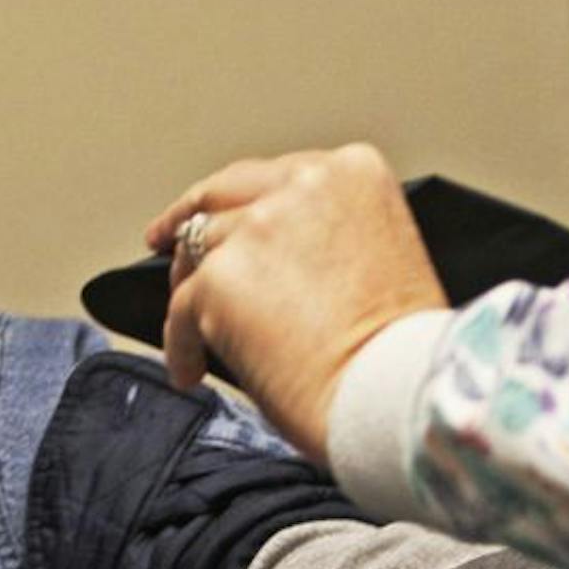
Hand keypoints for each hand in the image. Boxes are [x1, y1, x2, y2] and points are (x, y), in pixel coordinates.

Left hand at [143, 143, 446, 460]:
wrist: (396, 394)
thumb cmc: (403, 351)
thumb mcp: (385, 259)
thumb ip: (332, 238)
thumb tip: (279, 266)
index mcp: (353, 173)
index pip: (277, 176)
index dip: (242, 201)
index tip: (223, 213)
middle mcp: (304, 186)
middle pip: (223, 195)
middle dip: (189, 218)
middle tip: (165, 241)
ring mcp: (256, 228)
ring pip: (197, 250)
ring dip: (189, 290)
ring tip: (190, 330)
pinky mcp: (219, 279)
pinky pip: (179, 311)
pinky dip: (180, 344)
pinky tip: (191, 369)